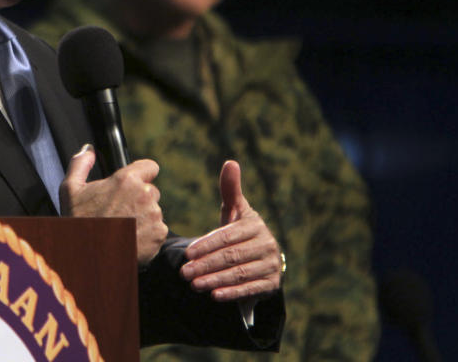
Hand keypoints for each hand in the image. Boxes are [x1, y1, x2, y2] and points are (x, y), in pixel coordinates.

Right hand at [60, 144, 167, 263]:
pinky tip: (130, 240)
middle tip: (121, 212)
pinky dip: (147, 236)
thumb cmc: (78, 223)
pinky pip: (158, 231)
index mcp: (127, 180)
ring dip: (144, 218)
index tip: (133, 184)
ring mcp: (154, 216)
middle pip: (152, 191)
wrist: (87, 258)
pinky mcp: (158, 236)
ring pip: (154, 212)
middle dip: (140, 199)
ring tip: (123, 228)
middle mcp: (145, 195)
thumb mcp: (70, 189)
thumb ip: (80, 164)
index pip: (151, 167)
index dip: (142, 174)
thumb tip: (88, 150)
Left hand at [179, 160, 281, 301]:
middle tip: (184, 272)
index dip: (207, 244)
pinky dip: (232, 293)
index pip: (228, 236)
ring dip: (215, 280)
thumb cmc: (239, 230)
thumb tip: (230, 162)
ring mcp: (271, 265)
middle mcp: (267, 244)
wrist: (260, 257)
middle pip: (231, 256)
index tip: (188, 252)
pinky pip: (250, 289)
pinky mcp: (272, 284)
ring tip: (194, 285)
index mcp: (255, 225)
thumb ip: (230, 189)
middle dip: (206, 265)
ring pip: (239, 273)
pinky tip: (214, 295)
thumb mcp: (234, 210)